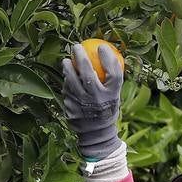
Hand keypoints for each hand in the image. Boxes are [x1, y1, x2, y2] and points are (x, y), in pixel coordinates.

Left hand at [61, 43, 124, 158]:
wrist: (96, 135)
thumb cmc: (106, 109)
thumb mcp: (115, 95)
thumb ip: (112, 78)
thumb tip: (107, 53)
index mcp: (111, 96)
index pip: (113, 74)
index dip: (108, 59)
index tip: (101, 46)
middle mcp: (97, 100)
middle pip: (88, 73)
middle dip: (81, 56)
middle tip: (76, 46)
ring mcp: (82, 105)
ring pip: (72, 81)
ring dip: (68, 68)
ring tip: (67, 61)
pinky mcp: (70, 110)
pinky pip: (67, 91)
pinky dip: (66, 83)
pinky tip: (66, 78)